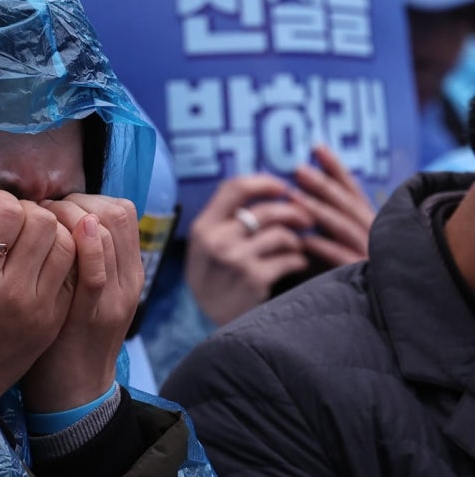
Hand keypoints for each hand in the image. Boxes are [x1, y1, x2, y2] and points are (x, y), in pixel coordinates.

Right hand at [0, 190, 75, 404]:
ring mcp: (40, 308)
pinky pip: (73, 274)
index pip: (10, 213)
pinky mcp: (53, 321)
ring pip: (67, 245)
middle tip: (10, 220)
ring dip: (50, 230)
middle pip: (43, 224)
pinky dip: (62, 257)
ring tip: (30, 235)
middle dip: (27, 210)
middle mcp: (14, 291)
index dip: (0, 200)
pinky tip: (41, 259)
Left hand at [21, 194, 142, 412]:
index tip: (58, 210)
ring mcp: (114, 297)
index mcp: (129, 270)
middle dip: (76, 202)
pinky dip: (85, 246)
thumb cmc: (69, 333)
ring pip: (107, 231)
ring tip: (42, 227)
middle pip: (115, 212)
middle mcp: (128, 279)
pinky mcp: (92, 315)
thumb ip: (86, 256)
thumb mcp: (87, 289)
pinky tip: (67, 236)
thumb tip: (66, 216)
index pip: (121, 210)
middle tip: (46, 216)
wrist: (75, 391)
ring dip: (69, 216)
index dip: (87, 199)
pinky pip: (96, 271)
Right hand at [185, 174, 313, 325]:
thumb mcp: (205, 246)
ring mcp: (235, 260)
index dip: (264, 182)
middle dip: (293, 211)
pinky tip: (295, 264)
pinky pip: (289, 258)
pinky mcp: (254, 279)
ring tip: (296, 247)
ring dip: (296, 239)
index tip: (283, 187)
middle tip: (305, 218)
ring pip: (280, 234)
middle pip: (265, 210)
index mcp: (203, 226)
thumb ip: (225, 219)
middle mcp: (217, 240)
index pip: (235, 188)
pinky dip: (298, 260)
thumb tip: (268, 189)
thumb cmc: (214, 280)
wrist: (211, 326)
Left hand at [289, 144, 374, 265]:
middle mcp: (373, 234)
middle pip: (346, 203)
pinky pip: (340, 258)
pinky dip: (321, 248)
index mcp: (368, 222)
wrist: (362, 317)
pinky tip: (302, 242)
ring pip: (342, 226)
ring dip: (317, 211)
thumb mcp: (332, 242)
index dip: (335, 168)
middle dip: (322, 184)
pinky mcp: (362, 275)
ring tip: (293, 198)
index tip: (315, 146)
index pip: (351, 189)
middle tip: (298, 169)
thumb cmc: (338, 275)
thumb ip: (321, 220)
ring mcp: (369, 253)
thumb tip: (291, 194)